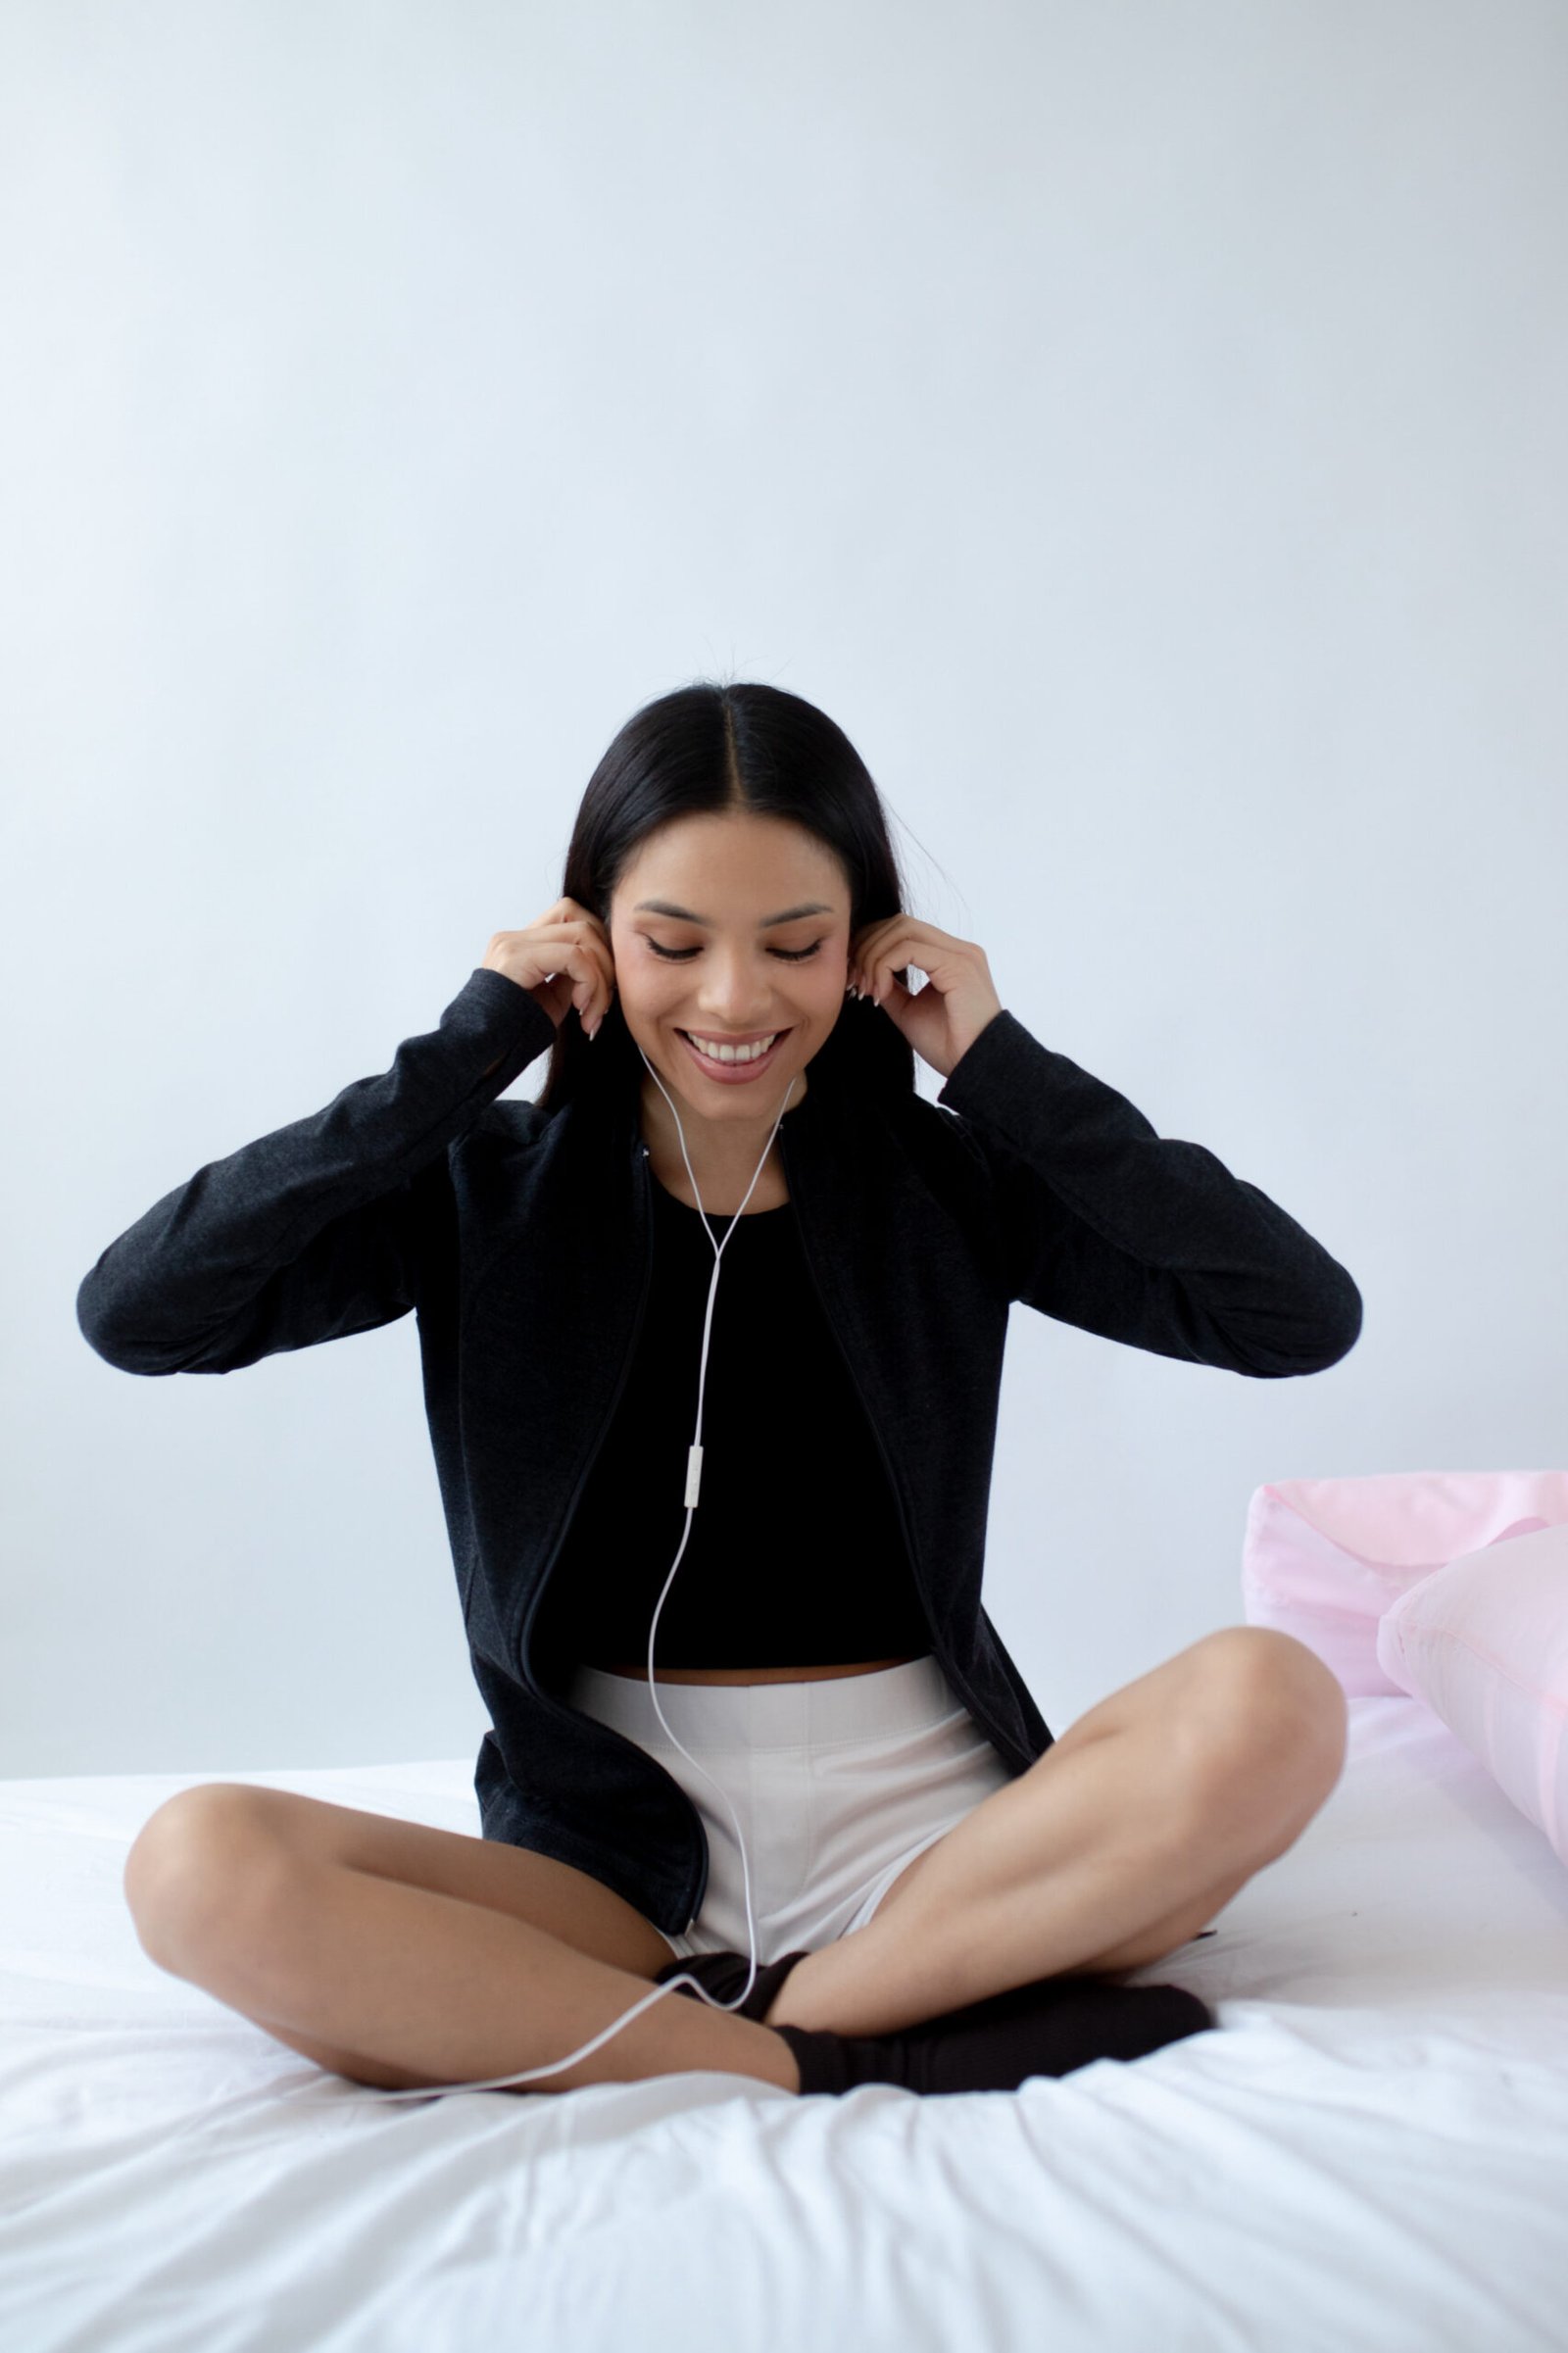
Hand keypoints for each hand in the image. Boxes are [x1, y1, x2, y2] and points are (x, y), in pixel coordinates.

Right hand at [482, 900, 615, 1037]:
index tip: (602, 992)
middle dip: (606, 961)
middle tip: (603, 1003)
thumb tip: (604, 967)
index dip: (600, 950)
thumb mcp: (552, 1000)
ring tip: (592, 1013)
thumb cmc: (513, 1035)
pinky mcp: (517, 957)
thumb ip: (573, 977)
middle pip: (583, 919)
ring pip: (583, 933)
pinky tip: (582, 1010)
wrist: (479, 1054)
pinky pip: (574, 955)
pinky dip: (590, 983)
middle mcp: (516, 937)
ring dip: (601, 977)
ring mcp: (514, 943)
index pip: (573, 919)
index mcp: (523, 945)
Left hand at [847, 917, 1002, 1080]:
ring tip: (866, 991)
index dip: (871, 945)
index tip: (854, 976)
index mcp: (950, 956)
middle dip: (867, 947)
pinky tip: (880, 995)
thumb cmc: (949, 1046)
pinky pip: (909, 950)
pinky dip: (884, 968)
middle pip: (899, 923)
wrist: (976, 1068)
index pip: (903, 929)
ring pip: (902, 930)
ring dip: (873, 958)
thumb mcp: (909, 1011)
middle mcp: (959, 949)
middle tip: (854, 982)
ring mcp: (961, 954)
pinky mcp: (959, 966)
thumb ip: (891, 987)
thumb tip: (866, 974)